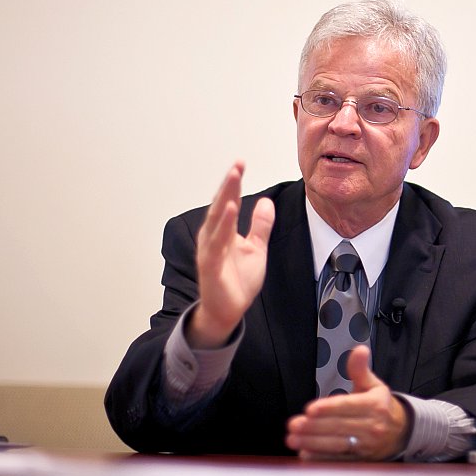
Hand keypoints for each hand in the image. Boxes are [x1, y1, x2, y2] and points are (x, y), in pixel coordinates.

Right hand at [187, 161, 274, 348]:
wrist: (227, 312)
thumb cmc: (237, 281)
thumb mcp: (256, 249)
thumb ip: (260, 226)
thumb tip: (265, 201)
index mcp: (223, 232)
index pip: (228, 202)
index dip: (233, 183)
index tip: (240, 163)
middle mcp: (213, 238)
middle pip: (221, 206)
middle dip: (228, 185)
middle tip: (237, 164)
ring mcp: (210, 251)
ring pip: (217, 220)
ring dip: (225, 198)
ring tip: (233, 178)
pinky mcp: (211, 266)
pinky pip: (217, 243)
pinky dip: (223, 225)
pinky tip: (230, 210)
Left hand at [285, 345, 409, 460]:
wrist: (401, 432)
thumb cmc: (381, 406)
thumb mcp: (373, 385)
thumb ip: (360, 368)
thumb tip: (359, 350)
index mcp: (373, 405)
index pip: (348, 406)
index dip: (328, 408)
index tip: (310, 409)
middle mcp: (371, 427)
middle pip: (338, 427)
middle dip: (313, 427)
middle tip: (293, 425)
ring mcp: (367, 446)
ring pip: (337, 445)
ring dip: (313, 443)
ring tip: (293, 439)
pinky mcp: (361, 460)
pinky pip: (340, 460)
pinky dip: (322, 459)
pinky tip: (306, 454)